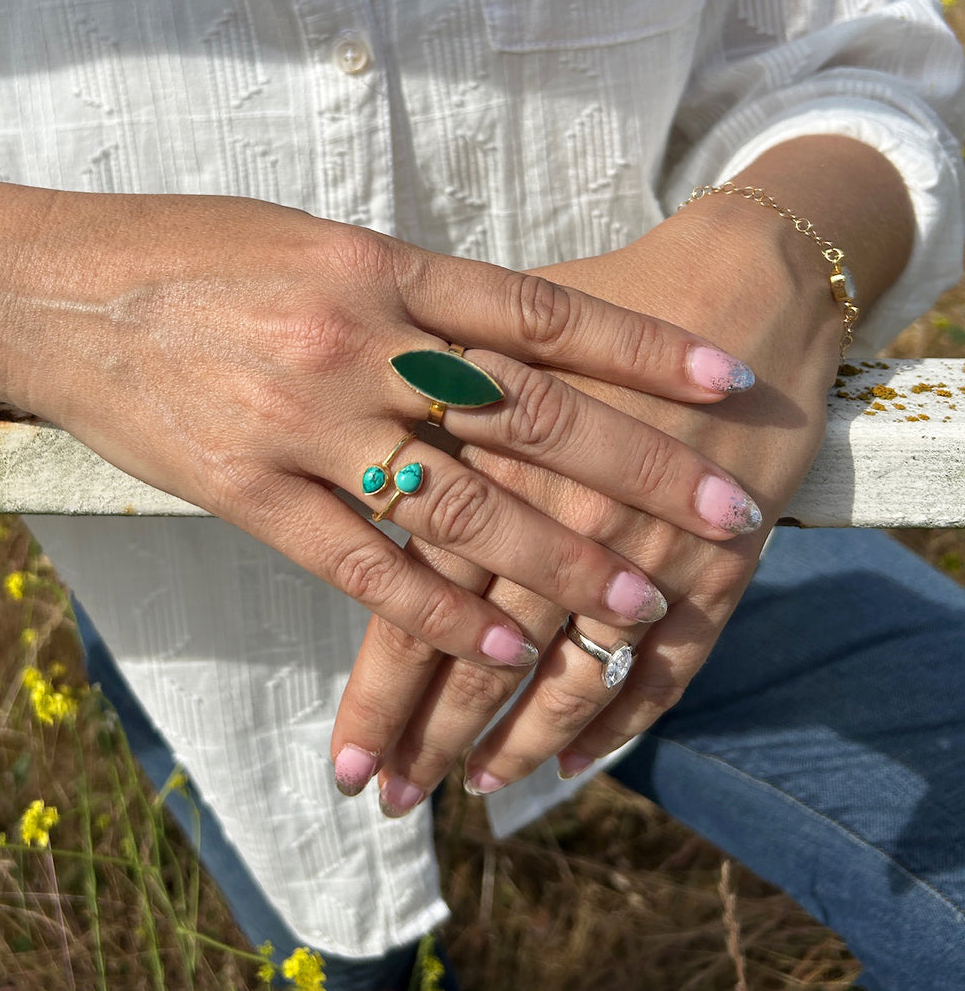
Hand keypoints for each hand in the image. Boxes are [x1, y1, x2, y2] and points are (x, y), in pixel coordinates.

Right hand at [0, 179, 754, 666]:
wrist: (52, 288)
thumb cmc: (190, 253)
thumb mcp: (314, 242)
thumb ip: (408, 290)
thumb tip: (497, 333)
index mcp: (381, 266)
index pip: (540, 312)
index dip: (638, 351)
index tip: (720, 384)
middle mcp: (358, 341)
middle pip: (527, 415)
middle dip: (636, 470)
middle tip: (724, 517)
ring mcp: (303, 421)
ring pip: (460, 505)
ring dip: (558, 563)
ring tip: (635, 606)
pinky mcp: (246, 492)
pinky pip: (363, 564)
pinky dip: (442, 611)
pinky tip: (504, 648)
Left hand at [329, 135, 913, 812]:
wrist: (743, 284)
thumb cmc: (606, 300)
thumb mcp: (498, 332)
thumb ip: (424, 393)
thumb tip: (339, 429)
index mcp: (486, 450)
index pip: (415, 595)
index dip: (380, 689)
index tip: (347, 761)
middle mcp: (555, 508)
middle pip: (478, 647)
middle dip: (430, 732)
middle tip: (388, 798)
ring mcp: (640, 541)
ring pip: (563, 671)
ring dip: (512, 739)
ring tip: (468, 791)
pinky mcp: (713, 564)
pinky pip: (663, 668)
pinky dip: (613, 720)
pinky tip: (565, 764)